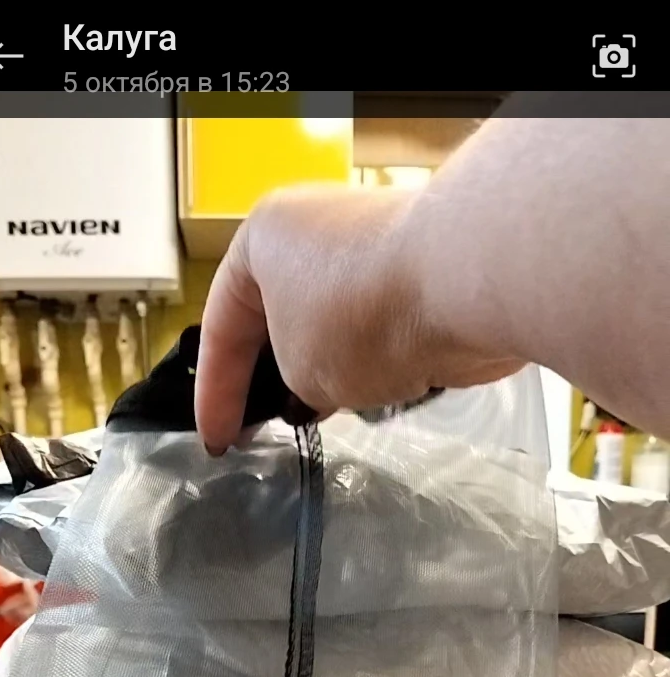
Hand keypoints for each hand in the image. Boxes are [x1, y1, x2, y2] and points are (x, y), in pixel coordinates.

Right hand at [195, 184, 521, 453]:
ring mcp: (372, 252)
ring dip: (330, 372)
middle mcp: (314, 234)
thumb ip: (291, 385)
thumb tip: (317, 391)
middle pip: (277, 320)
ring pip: (334, 327)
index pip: (221, 326)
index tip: (217, 443)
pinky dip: (377, 363)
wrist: (462, 281)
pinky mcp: (421, 277)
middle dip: (272, 378)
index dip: (214, 395)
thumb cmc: (359, 313)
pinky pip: (382, 331)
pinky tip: (379, 395)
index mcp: (263, 238)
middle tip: (264, 432)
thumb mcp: (295, 369)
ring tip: (326, 417)